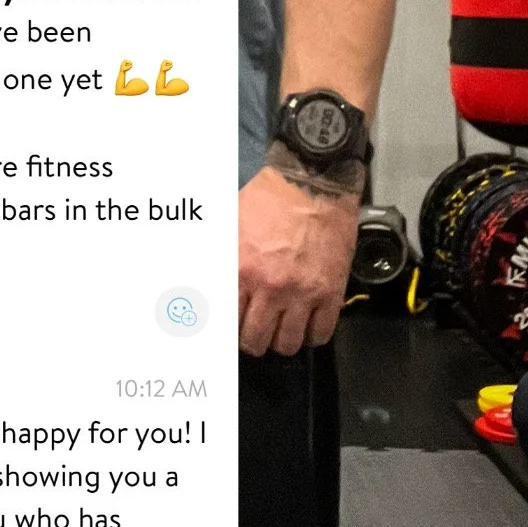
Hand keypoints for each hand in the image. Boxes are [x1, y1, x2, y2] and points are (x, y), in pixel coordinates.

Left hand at [237, 166, 357, 356]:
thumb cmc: (267, 200)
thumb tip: (197, 283)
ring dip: (280, 341)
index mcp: (241, 269)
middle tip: (252, 333)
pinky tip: (304, 326)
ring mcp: (303, 293)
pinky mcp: (331, 292)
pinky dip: (310, 336)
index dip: (226, 329)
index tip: (228, 328)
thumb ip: (218, 258)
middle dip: (250, 341)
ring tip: (278, 330)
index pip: (226, 321)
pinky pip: (321, 333)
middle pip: (255, 340)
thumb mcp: (230, 224)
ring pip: (287, 343)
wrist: (312, 183)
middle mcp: (270, 287)